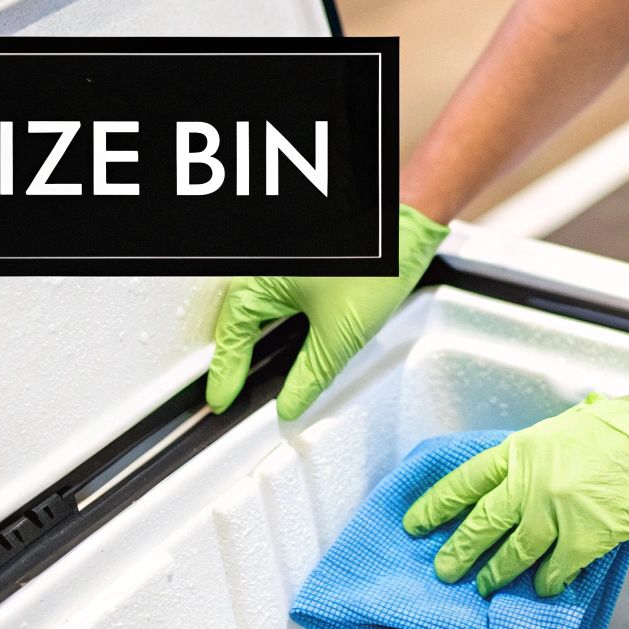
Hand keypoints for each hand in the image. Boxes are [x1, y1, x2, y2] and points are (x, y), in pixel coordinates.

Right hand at [206, 205, 448, 419]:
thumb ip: (311, 373)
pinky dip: (275, 321)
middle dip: (235, 356)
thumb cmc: (376, 260)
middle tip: (229, 389)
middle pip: (238, 319)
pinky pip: (277, 294)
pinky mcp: (305, 262)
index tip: (222, 400)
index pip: (232, 336)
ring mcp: (285, 262)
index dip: (226, 374)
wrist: (406, 226)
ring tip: (247, 369)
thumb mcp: (340, 333)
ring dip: (253, 338)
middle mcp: (266, 266)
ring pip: (257, 306)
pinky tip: (284, 337)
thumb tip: (291, 402)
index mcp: (262, 279)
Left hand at [402, 388, 628, 597]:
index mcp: (523, 450)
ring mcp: (554, 512)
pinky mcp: (584, 537)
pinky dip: (548, 583)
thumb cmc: (627, 426)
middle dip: (458, 551)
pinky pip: (556, 570)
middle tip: (444, 569)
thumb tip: (531, 470)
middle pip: (480, 524)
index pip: (465, 481)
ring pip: (512, 553)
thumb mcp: (569, 426)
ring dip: (495, 574)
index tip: (417, 522)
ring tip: (484, 587)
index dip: (437, 505)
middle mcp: (530, 482)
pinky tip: (544, 590)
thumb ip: (542, 452)